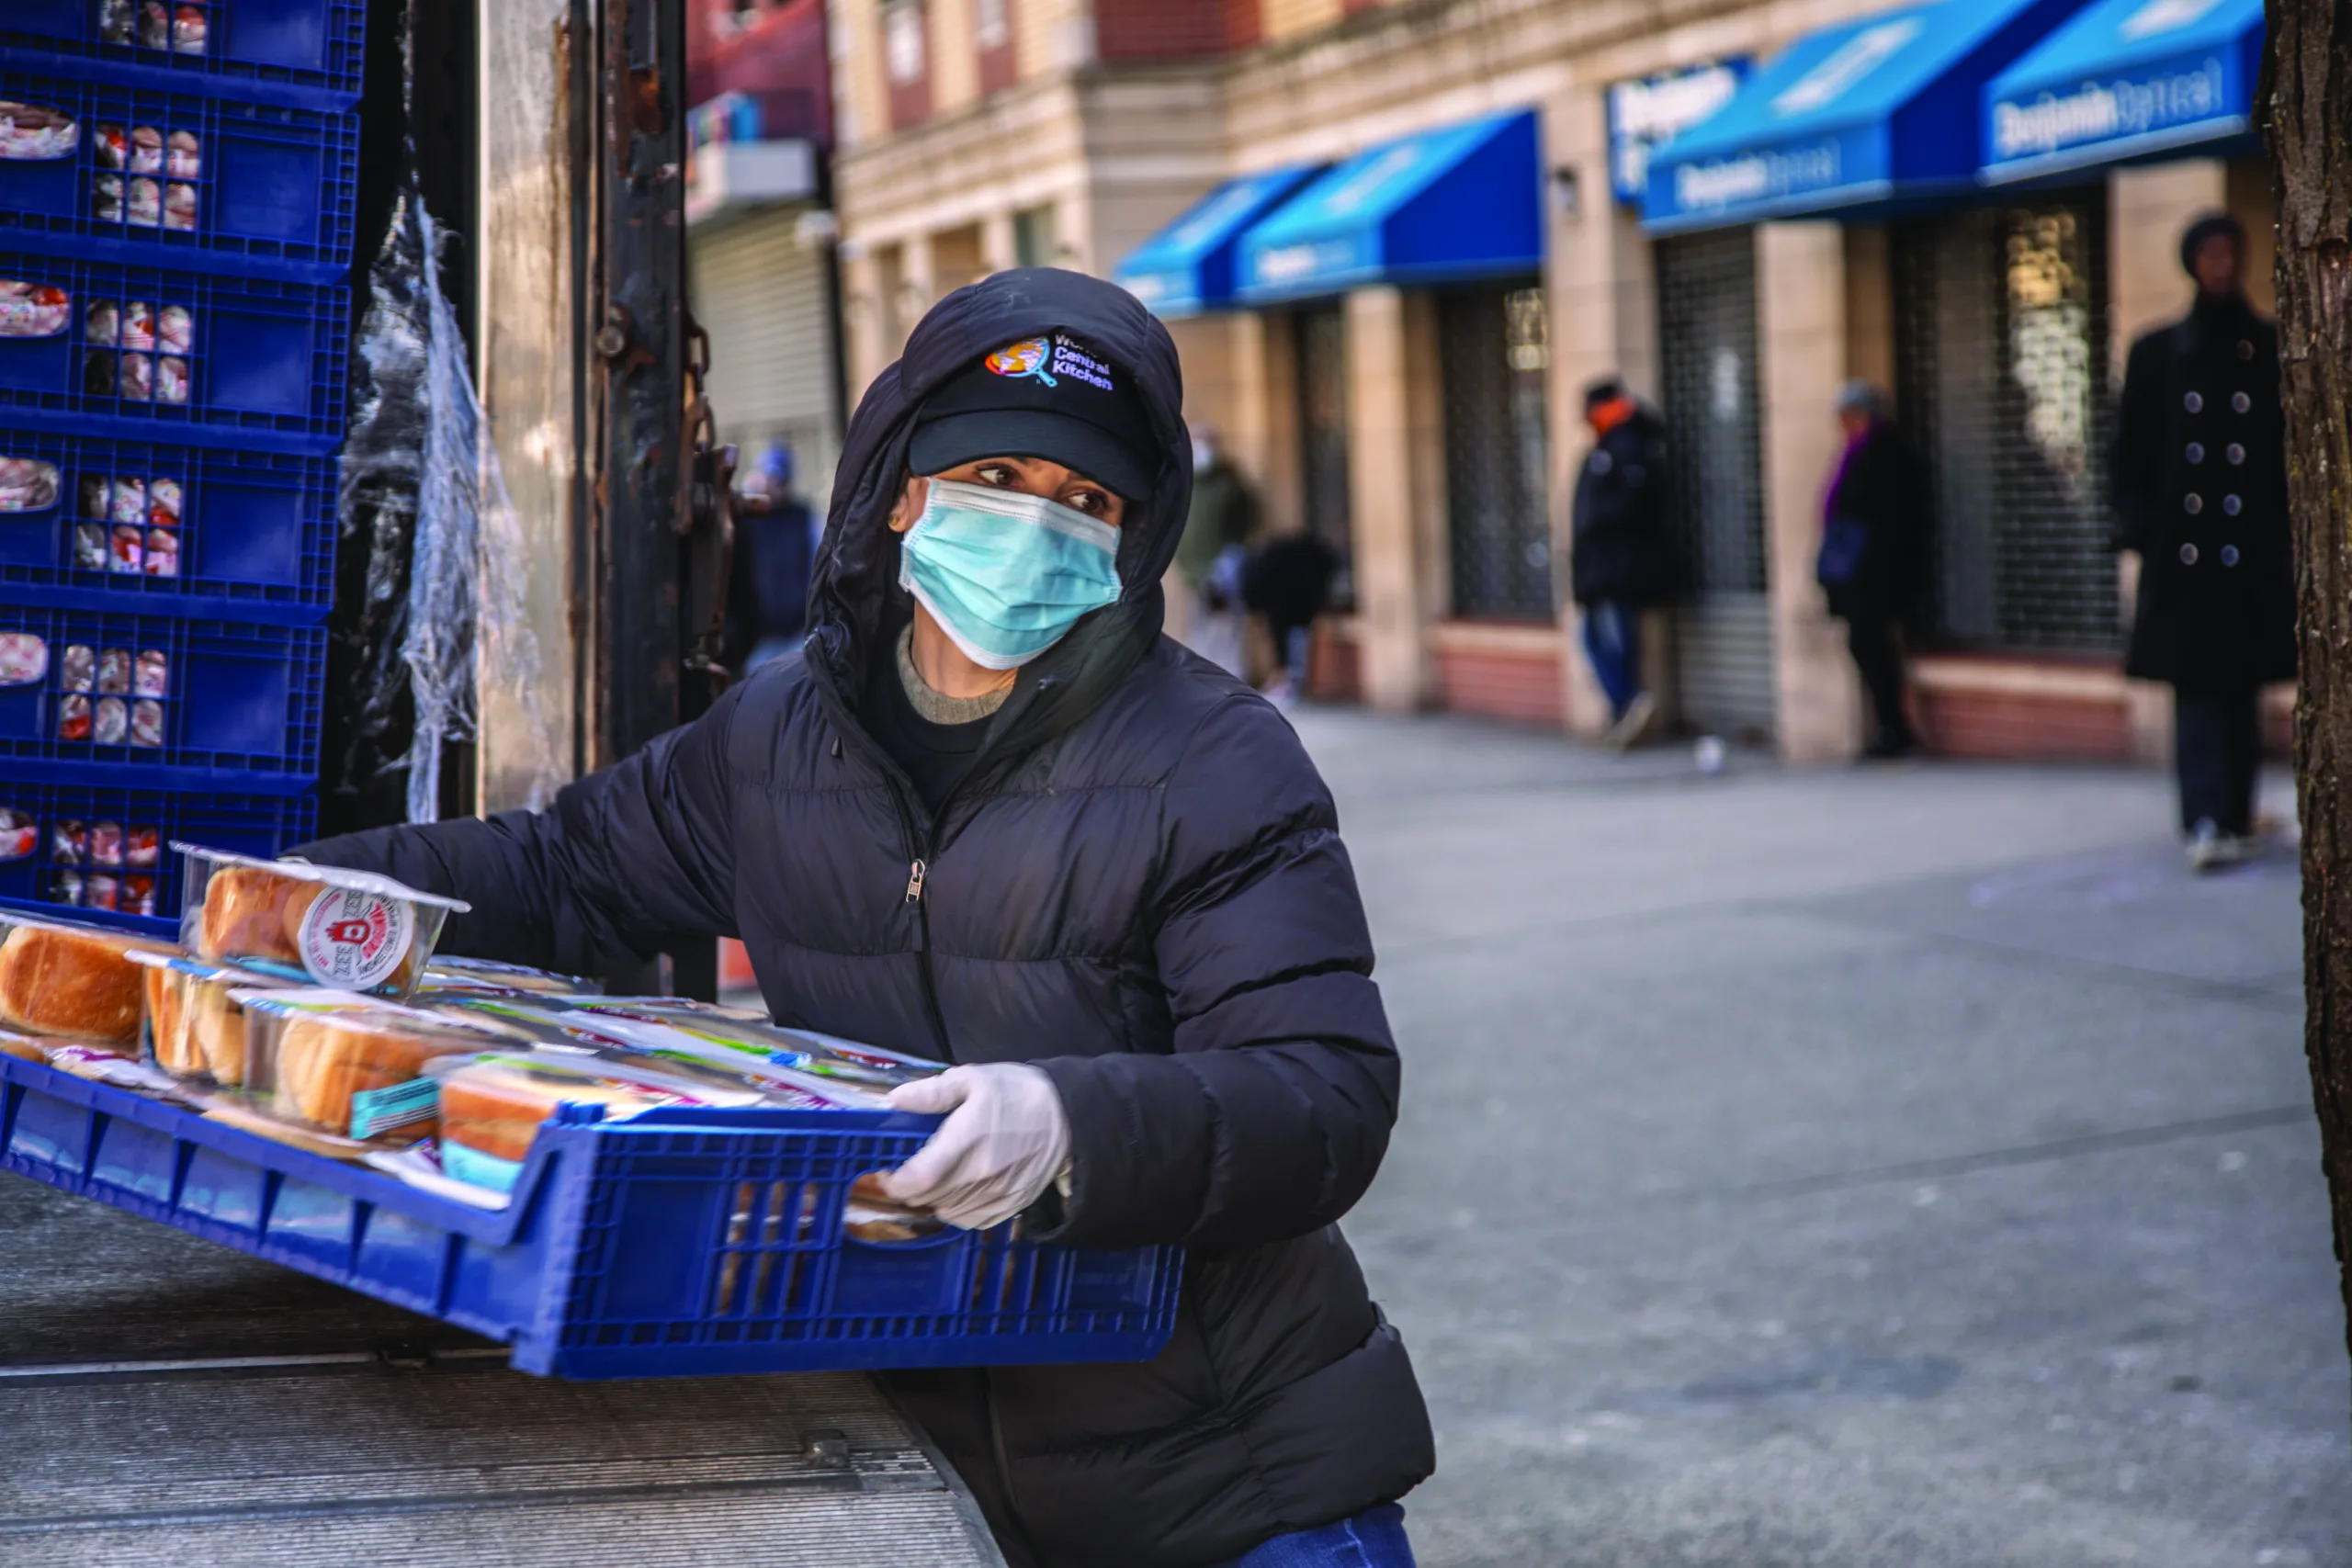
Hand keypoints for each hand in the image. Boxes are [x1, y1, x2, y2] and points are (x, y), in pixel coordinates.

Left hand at [878, 1063, 1070, 1230]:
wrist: (1066, 1115)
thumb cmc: (1016, 1093)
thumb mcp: (972, 1079)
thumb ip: (932, 1092)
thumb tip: (895, 1099)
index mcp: (967, 1139)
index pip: (919, 1179)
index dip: (896, 1182)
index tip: (889, 1174)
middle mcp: (981, 1173)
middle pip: (929, 1198)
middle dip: (911, 1189)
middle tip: (910, 1172)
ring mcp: (997, 1193)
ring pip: (947, 1212)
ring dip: (934, 1200)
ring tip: (936, 1180)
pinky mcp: (1011, 1206)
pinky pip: (971, 1222)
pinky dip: (957, 1212)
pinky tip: (959, 1193)